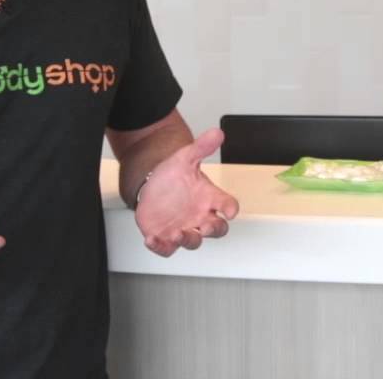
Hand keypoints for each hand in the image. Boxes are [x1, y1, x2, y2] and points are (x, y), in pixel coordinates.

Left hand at [134, 128, 239, 256]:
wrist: (152, 185)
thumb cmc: (175, 176)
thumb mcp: (186, 158)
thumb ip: (201, 147)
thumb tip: (217, 133)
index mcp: (209, 198)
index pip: (227, 204)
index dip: (230, 208)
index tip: (230, 211)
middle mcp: (200, 216)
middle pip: (216, 229)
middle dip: (213, 229)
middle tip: (207, 226)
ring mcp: (184, 228)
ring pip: (193, 241)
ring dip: (188, 240)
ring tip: (178, 234)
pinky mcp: (166, 237)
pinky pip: (166, 249)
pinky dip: (159, 247)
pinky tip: (151, 239)